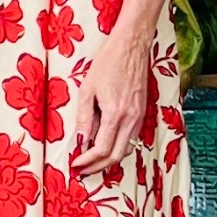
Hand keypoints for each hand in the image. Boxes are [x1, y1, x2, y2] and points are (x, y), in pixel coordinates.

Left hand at [71, 31, 150, 174]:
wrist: (132, 46)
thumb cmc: (108, 63)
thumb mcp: (88, 90)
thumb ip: (84, 118)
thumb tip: (79, 141)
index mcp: (116, 114)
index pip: (101, 149)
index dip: (87, 161)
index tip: (75, 164)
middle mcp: (131, 119)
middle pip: (115, 156)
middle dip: (97, 167)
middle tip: (82, 170)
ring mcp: (139, 117)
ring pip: (125, 150)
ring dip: (108, 160)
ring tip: (91, 162)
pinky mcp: (142, 113)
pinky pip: (131, 139)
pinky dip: (117, 148)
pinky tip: (105, 147)